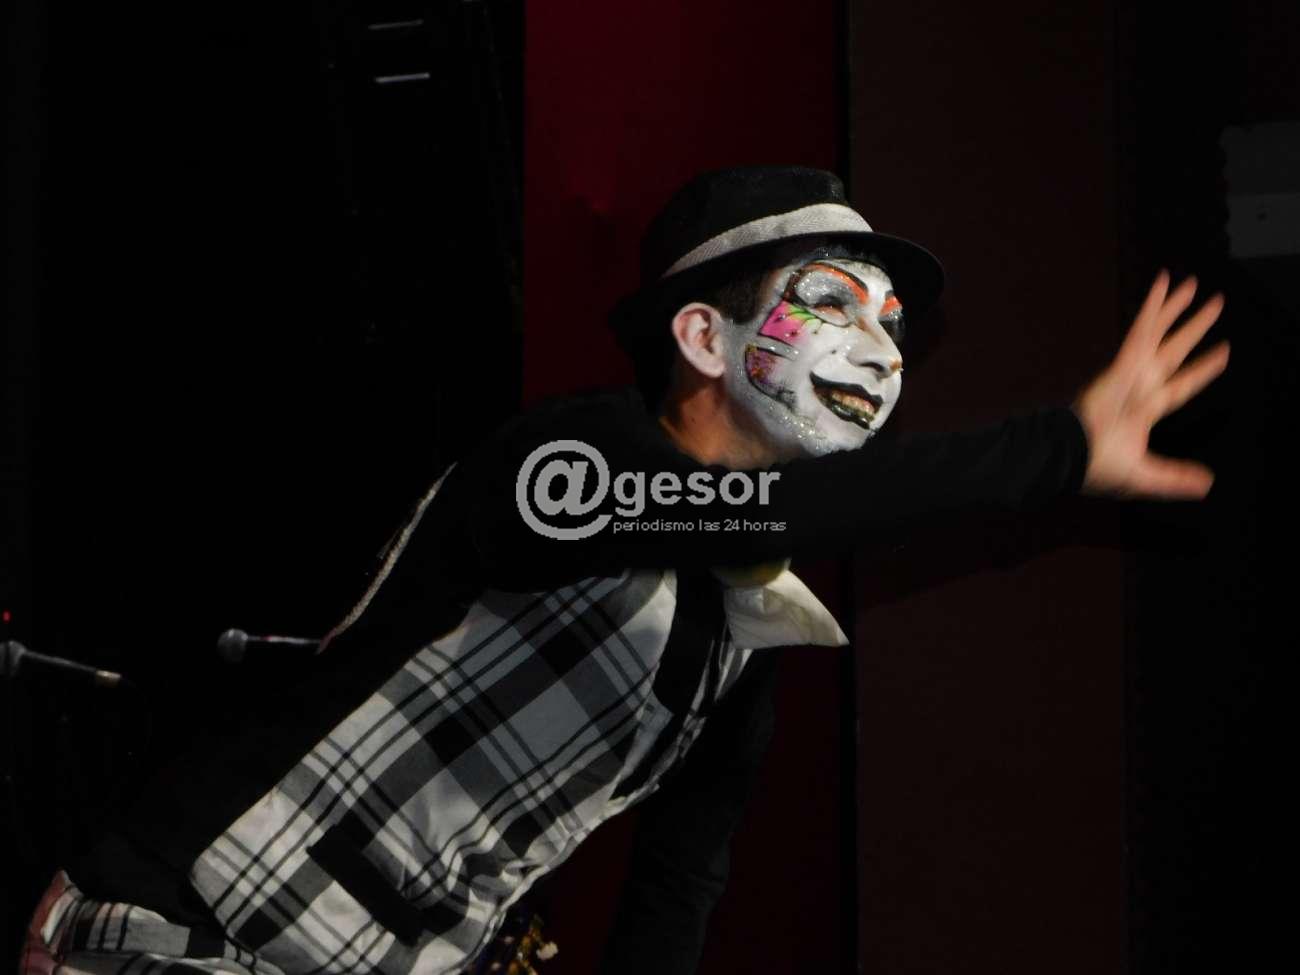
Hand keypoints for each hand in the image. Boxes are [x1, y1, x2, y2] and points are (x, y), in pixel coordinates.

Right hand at [1073, 270, 1229, 498]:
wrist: (1071, 458)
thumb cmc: (1096, 468)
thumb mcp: (1143, 476)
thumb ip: (1175, 477)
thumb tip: (1207, 484)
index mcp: (1144, 411)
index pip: (1181, 386)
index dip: (1201, 371)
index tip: (1223, 353)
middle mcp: (1140, 386)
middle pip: (1173, 351)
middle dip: (1193, 329)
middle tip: (1214, 304)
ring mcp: (1131, 372)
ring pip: (1158, 333)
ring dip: (1176, 308)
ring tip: (1191, 283)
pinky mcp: (1123, 364)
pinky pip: (1143, 329)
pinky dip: (1154, 307)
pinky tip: (1165, 283)